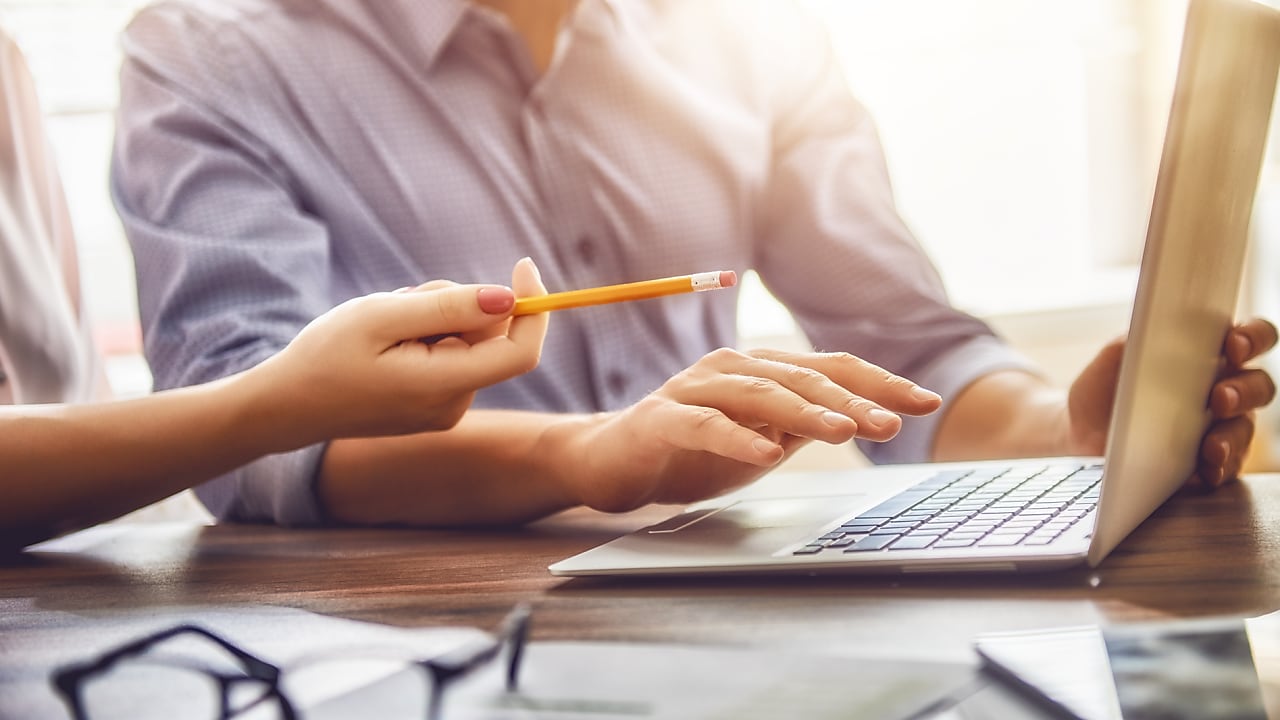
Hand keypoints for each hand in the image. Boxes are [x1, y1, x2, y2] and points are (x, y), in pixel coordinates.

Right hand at [258, 258, 548, 439]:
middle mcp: (453, 405)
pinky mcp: (433, 406)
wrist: (287, 405)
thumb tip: (508, 298)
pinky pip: (450, 356)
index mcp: (443, 387)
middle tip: (404, 300)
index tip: (522, 265)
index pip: (520, 352)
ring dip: (438, 319)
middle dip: (460, 305)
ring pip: (468, 342)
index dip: (533, 307)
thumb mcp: (382, 316)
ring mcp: (444, 409)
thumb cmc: (326, 356)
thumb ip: (448, 307)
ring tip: (386, 324)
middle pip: (491, 337)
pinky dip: (428, 336)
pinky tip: (387, 343)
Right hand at [556, 348, 941, 511]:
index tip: (926, 403)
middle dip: (853, 400)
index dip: (880, 383)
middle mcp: (731, 368)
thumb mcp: (760, 439)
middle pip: (802, 378)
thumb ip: (803, 425)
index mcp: (761, 370)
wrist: (613, 461)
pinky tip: (766, 454)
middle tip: (894, 423)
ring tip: (845, 433)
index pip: (831, 370)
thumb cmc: (691, 450)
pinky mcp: (661, 418)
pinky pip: (704, 425)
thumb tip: (864, 417)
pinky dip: (736, 437)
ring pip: (759, 395)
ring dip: (805, 413)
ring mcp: (694, 389)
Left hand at [1067, 317, 1276, 489]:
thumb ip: (1131, 342)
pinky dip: (1218, 469)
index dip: (1251, 338)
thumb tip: (1147, 333)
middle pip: (1258, 385)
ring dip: (1231, 436)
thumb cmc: (1103, 389)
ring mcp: (1221, 427)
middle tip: (1218, 397)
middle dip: (1244, 391)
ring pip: (1245, 429)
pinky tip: (1204, 471)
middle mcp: (1223, 389)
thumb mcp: (1111, 361)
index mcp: (1207, 354)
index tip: (1233, 344)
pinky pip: (1227, 467)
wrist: (1078, 435)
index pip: (1248, 338)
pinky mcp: (1209, 462)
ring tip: (1210, 445)